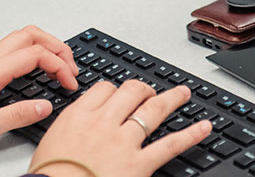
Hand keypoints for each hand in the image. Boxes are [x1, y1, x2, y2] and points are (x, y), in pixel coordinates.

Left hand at [0, 26, 79, 159]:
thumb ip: (18, 116)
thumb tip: (46, 105)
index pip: (35, 54)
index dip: (59, 65)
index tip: (69, 83)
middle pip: (30, 35)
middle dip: (57, 47)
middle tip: (71, 67)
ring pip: (21, 38)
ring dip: (45, 46)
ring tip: (59, 66)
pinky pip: (11, 49)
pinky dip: (32, 53)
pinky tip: (37, 69)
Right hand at [28, 81, 211, 176]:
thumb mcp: (50, 143)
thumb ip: (71, 127)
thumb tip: (82, 124)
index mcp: (78, 116)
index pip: (104, 89)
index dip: (116, 89)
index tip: (121, 93)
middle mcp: (103, 123)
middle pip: (131, 92)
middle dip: (144, 89)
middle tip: (151, 92)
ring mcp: (123, 142)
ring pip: (153, 110)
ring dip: (172, 99)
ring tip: (183, 93)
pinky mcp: (138, 164)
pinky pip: (170, 145)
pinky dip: (190, 135)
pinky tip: (203, 127)